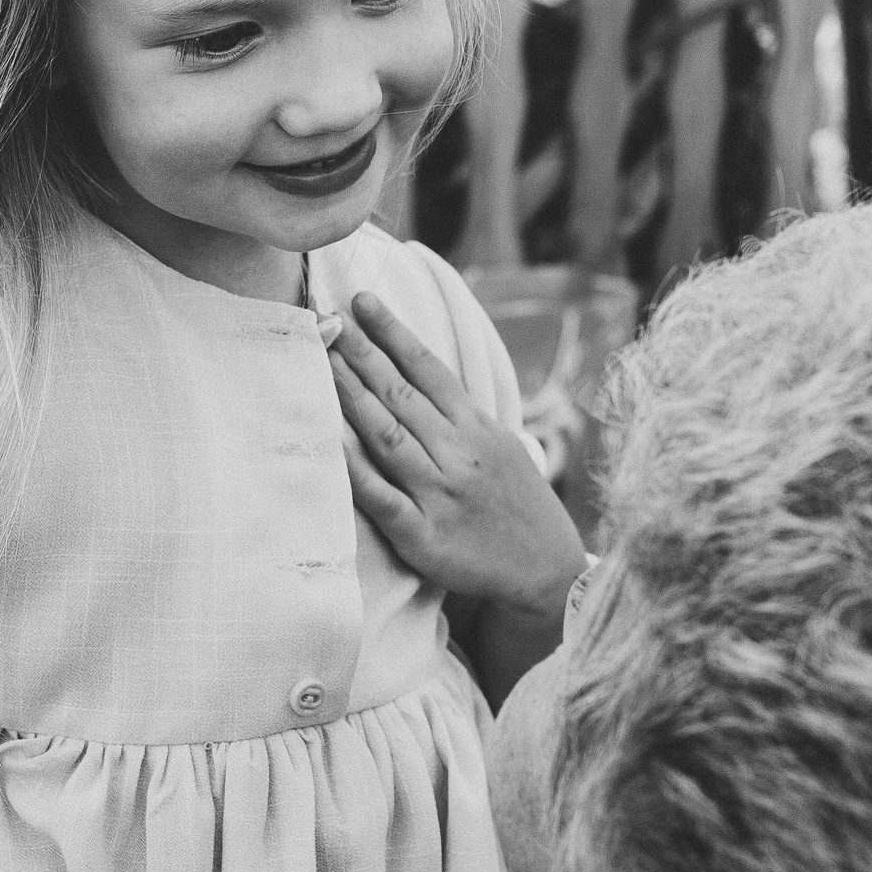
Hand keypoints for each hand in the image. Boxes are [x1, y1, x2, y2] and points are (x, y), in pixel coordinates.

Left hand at [328, 291, 586, 619]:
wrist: (547, 570)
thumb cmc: (518, 503)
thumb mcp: (503, 446)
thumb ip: (463, 415)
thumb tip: (421, 375)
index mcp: (478, 428)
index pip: (429, 369)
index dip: (394, 332)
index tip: (363, 301)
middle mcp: (459, 455)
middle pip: (402, 395)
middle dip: (363, 354)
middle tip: (328, 320)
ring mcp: (440, 494)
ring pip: (388, 436)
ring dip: (353, 397)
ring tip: (324, 363)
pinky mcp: (424, 536)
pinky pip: (383, 497)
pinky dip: (356, 469)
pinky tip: (332, 443)